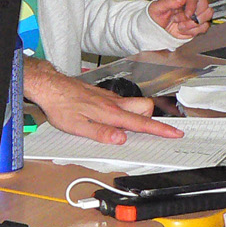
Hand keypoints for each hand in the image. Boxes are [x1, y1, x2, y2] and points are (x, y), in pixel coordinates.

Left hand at [24, 58, 181, 144]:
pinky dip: (125, 112)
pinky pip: (122, 103)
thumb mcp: (78, 127)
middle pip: (145, 108)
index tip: (175, 133)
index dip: (160, 130)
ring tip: (132, 130)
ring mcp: (109, 98)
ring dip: (139, 115)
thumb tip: (122, 139)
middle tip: (154, 133)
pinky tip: (114, 119)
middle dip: (153, 120)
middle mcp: (114, 103)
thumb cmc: (62, 106)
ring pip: (134, 103)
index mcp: (111, 113)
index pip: (141, 123)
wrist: (50, 86)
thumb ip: (101, 133)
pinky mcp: (102, 95)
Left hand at [149, 0, 212, 38]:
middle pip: (205, 5)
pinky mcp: (197, 25)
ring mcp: (195, 14)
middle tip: (181, 20)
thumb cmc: (155, 16)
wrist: (156, 30)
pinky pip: (204, 27)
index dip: (192, 6)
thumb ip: (169, 1)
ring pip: (207, 16)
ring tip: (180, 26)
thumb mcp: (157, 7)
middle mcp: (190, 4)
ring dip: (193, 24)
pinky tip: (184, 30)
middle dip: (194, 16)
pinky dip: (193, 31)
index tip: (187, 14)